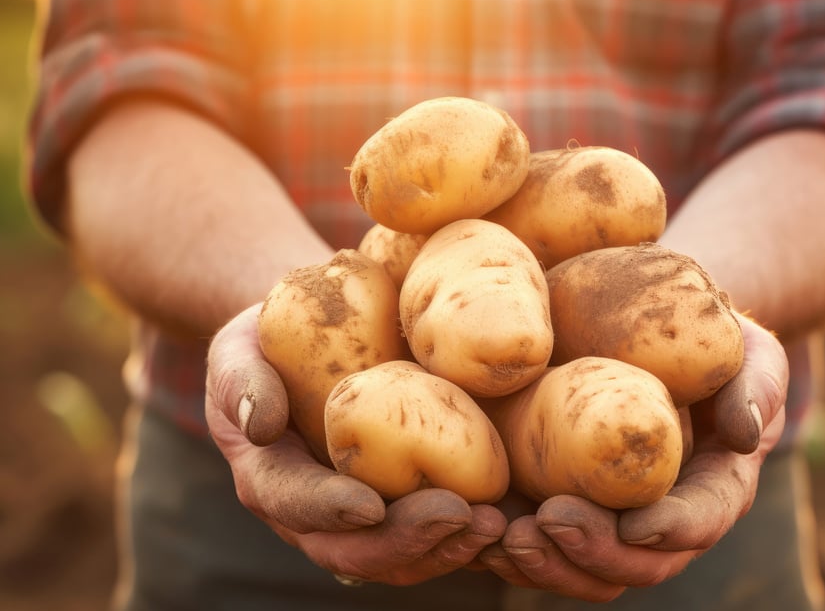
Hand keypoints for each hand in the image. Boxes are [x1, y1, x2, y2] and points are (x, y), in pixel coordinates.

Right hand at [205, 304, 506, 584]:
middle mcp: (315, 514)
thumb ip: (241, 383)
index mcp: (270, 480)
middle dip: (407, 541)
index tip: (370, 505)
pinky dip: (466, 535)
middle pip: (354, 550)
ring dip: (447, 547)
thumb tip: (261, 423)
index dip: (329, 511)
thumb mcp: (239, 353)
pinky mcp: (400, 504)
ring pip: (399, 557)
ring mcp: (360, 515)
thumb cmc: (265, 345)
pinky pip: (432, 535)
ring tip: (493, 524)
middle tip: (460, 515)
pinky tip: (507, 515)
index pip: (294, 504)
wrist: (301, 348)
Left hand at [478, 313, 788, 600]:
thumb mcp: (746, 349)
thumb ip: (756, 383)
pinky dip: (508, 547)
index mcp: (713, 484)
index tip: (638, 524)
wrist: (649, 333)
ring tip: (505, 535)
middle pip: (636, 563)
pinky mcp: (562, 503)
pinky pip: (539, 545)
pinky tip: (476, 526)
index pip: (702, 520)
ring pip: (583, 568)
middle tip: (549, 521)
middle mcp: (661, 515)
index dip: (673, 530)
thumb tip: (745, 435)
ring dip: (544, 563)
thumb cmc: (706, 340)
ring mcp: (608, 516)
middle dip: (594, 552)